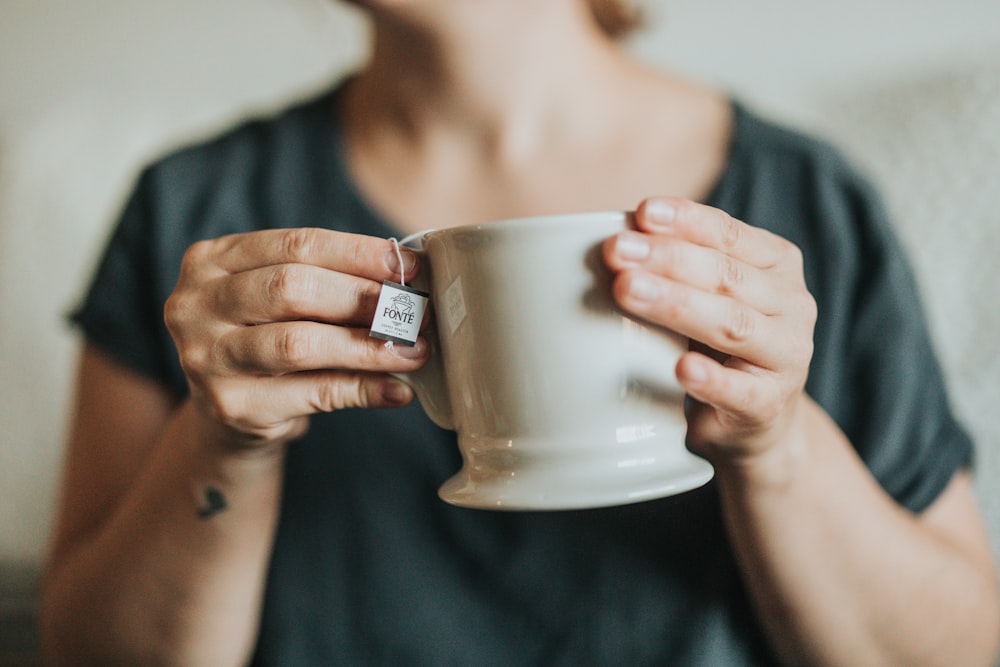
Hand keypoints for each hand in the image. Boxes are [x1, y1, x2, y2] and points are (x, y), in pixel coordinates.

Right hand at [164, 228, 428, 448]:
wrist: (228, 413)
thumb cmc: (268, 338)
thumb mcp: (281, 299)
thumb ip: (328, 279)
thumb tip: (408, 274)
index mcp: (212, 260)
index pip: (296, 245)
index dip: (358, 253)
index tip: (409, 264)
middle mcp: (197, 305)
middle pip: (292, 288)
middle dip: (362, 298)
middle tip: (414, 310)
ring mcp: (207, 358)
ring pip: (299, 344)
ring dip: (368, 346)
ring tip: (414, 351)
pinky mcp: (231, 406)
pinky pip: (313, 393)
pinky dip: (364, 390)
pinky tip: (398, 390)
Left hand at [603, 198, 816, 465]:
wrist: (758, 421)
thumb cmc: (718, 343)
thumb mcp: (706, 295)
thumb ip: (676, 266)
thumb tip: (612, 241)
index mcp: (777, 264)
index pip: (730, 234)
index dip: (686, 220)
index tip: (642, 212)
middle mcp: (792, 305)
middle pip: (725, 275)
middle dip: (667, 259)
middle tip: (616, 251)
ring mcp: (787, 357)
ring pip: (732, 325)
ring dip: (676, 305)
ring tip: (628, 291)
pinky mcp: (769, 405)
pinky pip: (739, 391)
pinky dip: (710, 379)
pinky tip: (681, 369)